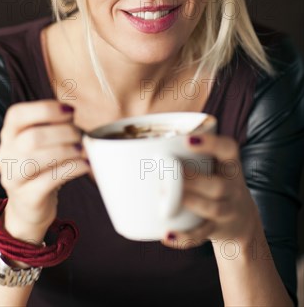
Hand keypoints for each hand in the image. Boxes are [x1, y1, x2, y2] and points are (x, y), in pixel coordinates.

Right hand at [0, 100, 88, 241]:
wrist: (28, 208)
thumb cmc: (40, 167)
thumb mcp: (41, 143)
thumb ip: (51, 126)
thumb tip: (71, 113)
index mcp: (9, 134)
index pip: (17, 114)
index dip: (45, 109)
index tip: (70, 112)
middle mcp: (5, 154)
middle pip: (31, 137)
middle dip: (63, 132)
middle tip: (79, 135)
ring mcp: (13, 178)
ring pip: (35, 160)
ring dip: (66, 151)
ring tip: (82, 150)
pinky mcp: (27, 198)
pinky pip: (48, 181)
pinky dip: (71, 169)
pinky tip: (84, 165)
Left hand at [161, 134, 260, 249]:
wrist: (241, 221)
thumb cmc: (215, 182)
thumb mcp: (214, 165)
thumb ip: (187, 153)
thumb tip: (136, 142)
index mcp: (229, 167)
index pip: (229, 150)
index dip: (211, 144)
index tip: (187, 140)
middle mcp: (233, 189)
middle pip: (220, 185)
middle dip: (193, 179)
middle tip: (169, 171)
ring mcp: (227, 211)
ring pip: (213, 208)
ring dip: (190, 202)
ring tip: (167, 197)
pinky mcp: (217, 230)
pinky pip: (202, 235)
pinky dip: (184, 236)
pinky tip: (167, 235)